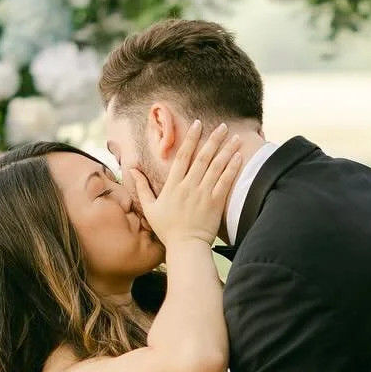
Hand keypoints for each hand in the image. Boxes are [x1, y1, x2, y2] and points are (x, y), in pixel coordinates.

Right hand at [126, 121, 243, 249]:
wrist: (186, 247)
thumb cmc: (167, 229)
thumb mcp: (149, 208)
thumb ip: (142, 187)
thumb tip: (131, 169)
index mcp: (173, 185)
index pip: (183, 156)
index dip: (191, 138)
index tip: (198, 124)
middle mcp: (189, 186)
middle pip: (203, 157)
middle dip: (214, 139)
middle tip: (223, 126)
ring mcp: (203, 194)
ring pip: (216, 167)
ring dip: (227, 150)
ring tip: (236, 137)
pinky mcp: (215, 203)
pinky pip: (225, 181)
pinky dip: (232, 168)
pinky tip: (238, 156)